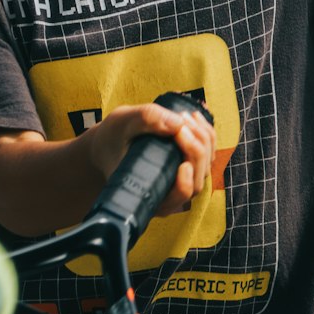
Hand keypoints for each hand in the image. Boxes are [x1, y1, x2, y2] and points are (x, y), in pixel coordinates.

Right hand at [80, 101, 215, 216]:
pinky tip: (193, 117)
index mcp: (150, 195)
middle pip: (197, 179)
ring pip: (205, 166)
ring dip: (202, 138)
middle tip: (181, 121)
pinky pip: (207, 155)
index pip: (178, 197)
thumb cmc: (111, 138)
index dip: (185, 184)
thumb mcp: (121, 123)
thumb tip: (178, 123)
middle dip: (195, 148)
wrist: (107, 144)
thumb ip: (145, 119)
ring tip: (186, 116)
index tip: (183, 164)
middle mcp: (169, 194)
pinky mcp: (188, 167)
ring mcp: (181, 180)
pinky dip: (205, 135)